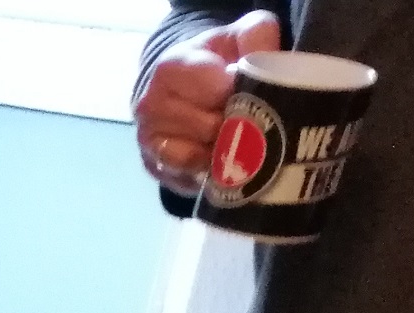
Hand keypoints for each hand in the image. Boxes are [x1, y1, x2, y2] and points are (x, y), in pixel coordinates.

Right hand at [134, 10, 281, 191]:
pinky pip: (188, 175)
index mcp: (171, 67)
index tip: (250, 92)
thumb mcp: (239, 36)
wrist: (182, 87)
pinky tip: (219, 155)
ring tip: (234, 135)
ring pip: (197, 155)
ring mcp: (148, 138)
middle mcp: (150, 103)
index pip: (212, 89)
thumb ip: (257, 39)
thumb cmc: (216, 61)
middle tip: (247, 116)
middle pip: (207, 127)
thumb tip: (266, 69)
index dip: (237, 94)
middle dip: (233, 124)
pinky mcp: (153, 166)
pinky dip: (208, 168)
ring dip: (222, 148)